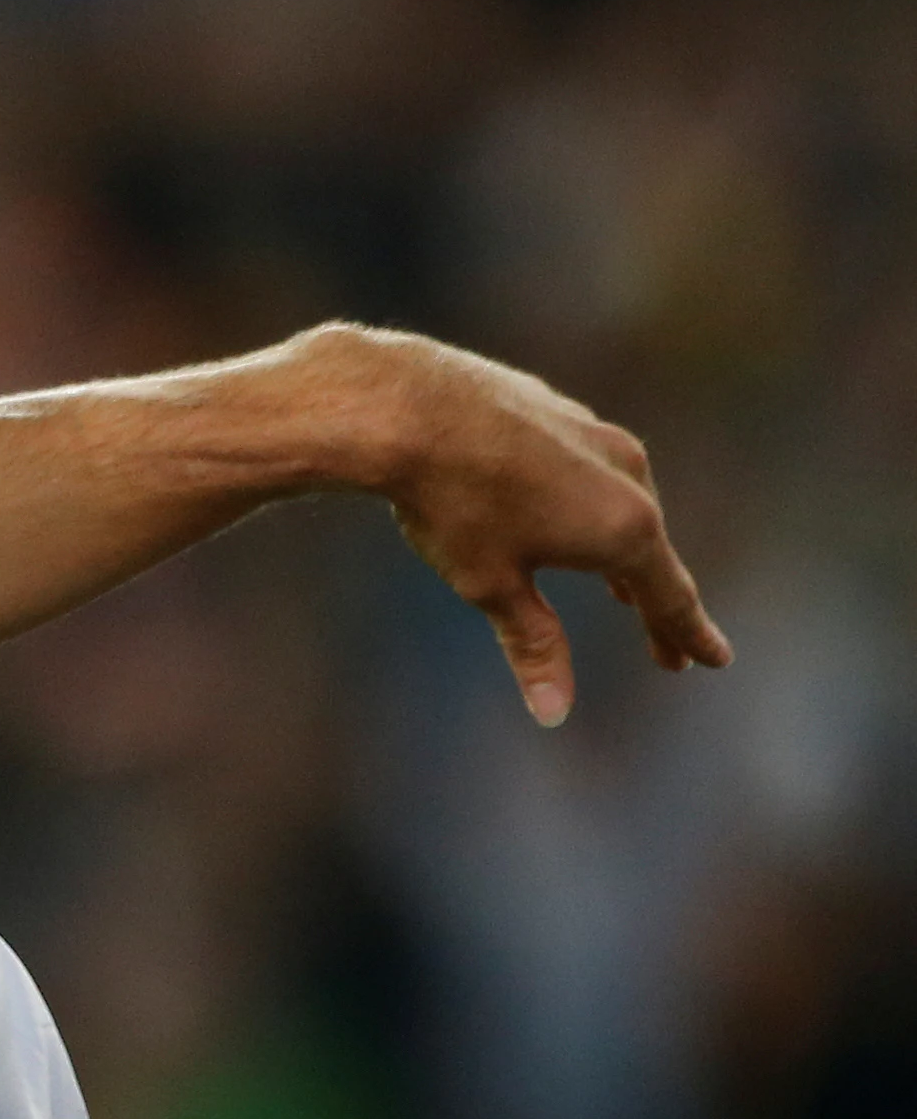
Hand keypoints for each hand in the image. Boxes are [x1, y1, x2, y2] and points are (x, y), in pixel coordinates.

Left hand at [322, 324, 730, 727]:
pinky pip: (588, 469)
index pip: (670, 596)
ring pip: (623, 504)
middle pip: (650, 554)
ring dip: (624, 551)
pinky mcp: (559, 409)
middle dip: (654, 605)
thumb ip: (533, 645)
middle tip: (664, 651)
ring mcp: (597, 435)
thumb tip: (555, 712)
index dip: (690, 634)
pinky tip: (568, 510)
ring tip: (622, 591)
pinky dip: (590, 504)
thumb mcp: (492, 586)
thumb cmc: (450, 503)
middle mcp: (628, 476)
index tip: (715, 660)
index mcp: (625, 529)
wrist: (403, 406)